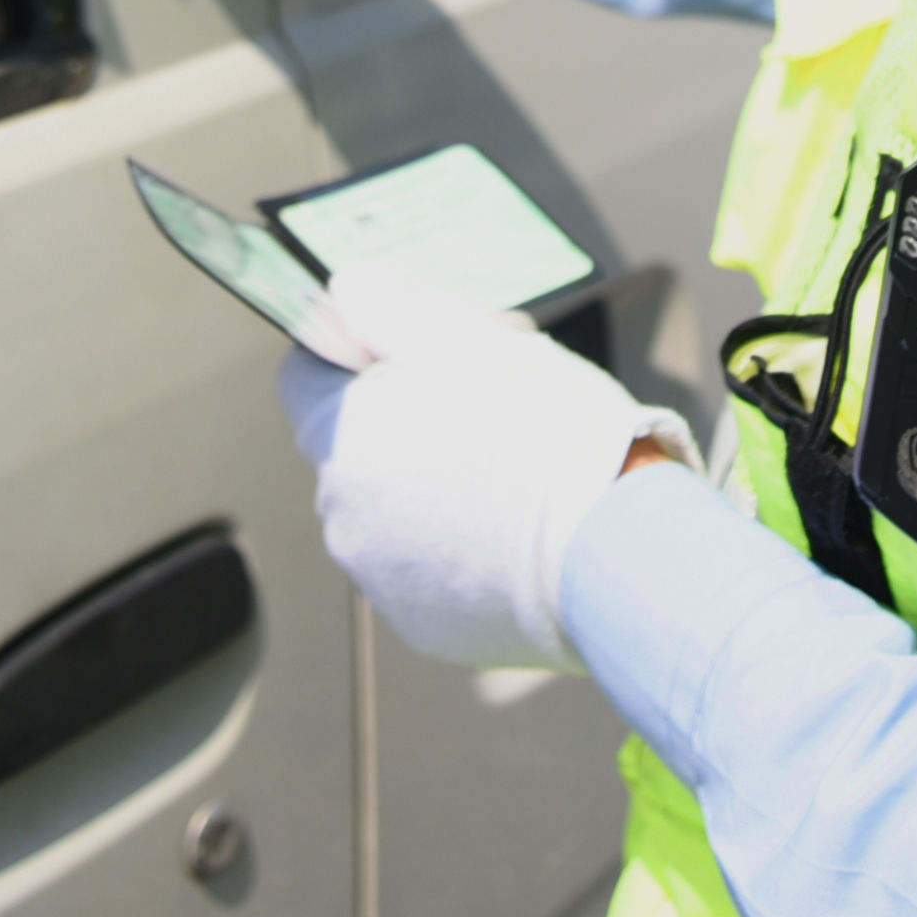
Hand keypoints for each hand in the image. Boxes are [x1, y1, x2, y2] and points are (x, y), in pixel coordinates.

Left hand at [278, 266, 698, 671]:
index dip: (353, 354)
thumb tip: (343, 290)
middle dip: (402, 424)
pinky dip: (456, 553)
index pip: (305, 378)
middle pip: (354, 447)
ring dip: (429, 491)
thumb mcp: (469, 340)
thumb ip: (392, 311)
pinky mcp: (425, 627)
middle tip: (485, 409)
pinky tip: (516, 535)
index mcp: (342, 436)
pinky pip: (426, 573)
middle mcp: (342, 514)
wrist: (612, 547)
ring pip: (390, 512)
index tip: (410, 354)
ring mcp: (381, 579)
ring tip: (512, 477)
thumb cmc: (547, 431)